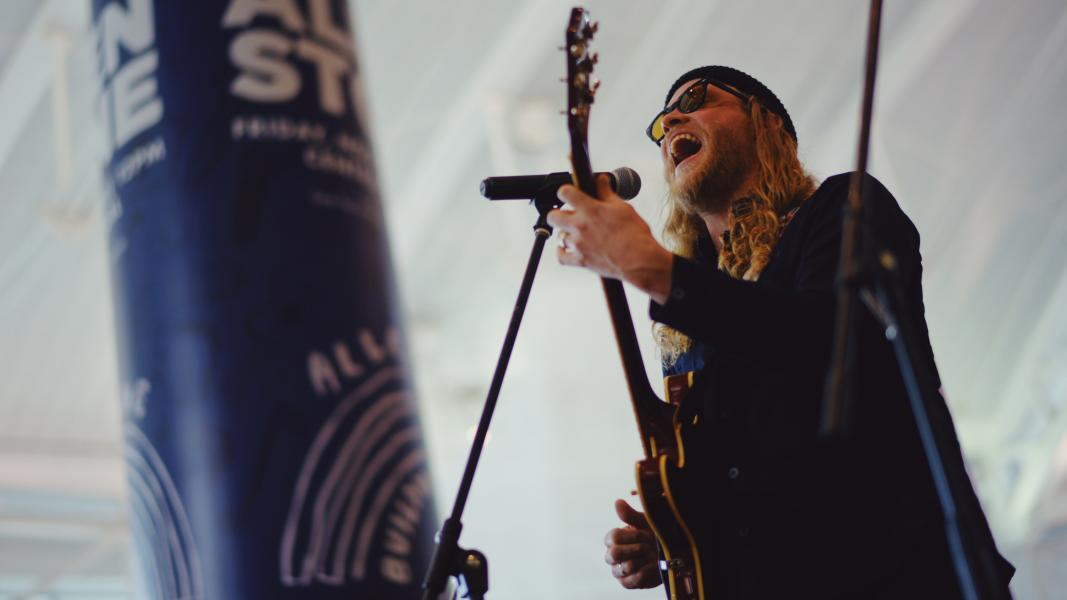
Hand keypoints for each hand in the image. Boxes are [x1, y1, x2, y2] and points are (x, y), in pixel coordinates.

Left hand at [548, 176, 673, 303]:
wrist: (639, 259)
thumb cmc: (634, 233)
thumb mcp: (622, 207)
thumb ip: (607, 193)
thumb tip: (601, 179)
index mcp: (590, 209)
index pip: (565, 192)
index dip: (566, 191)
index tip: (570, 194)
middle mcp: (580, 226)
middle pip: (553, 216)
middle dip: (559, 213)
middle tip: (569, 215)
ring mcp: (578, 244)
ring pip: (559, 236)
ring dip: (566, 233)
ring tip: (577, 233)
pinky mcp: (580, 261)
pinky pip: (561, 257)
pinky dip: (561, 252)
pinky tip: (565, 248)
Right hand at [604, 499, 660, 588]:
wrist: (674, 553)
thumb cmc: (658, 535)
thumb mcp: (647, 523)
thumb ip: (631, 515)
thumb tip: (617, 502)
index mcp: (615, 539)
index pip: (612, 538)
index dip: (631, 537)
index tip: (646, 534)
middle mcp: (614, 555)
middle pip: (613, 554)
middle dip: (634, 550)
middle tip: (648, 546)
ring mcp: (619, 570)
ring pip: (623, 568)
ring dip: (641, 561)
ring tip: (652, 556)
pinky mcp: (628, 582)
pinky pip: (631, 581)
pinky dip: (644, 573)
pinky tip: (653, 566)